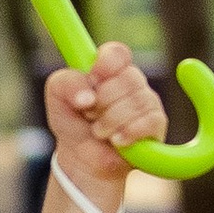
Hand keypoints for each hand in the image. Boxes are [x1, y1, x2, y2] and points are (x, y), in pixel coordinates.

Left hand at [45, 39, 165, 200]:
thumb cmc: (73, 122)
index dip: (106, 64)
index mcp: (109, 69)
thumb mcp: (57, 97)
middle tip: (90, 114)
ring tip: (99, 131)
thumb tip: (88, 96)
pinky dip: (128, 132)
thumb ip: (66, 84)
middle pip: (127, 78)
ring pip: (137, 101)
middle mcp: (131, 82)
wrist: (83, 159)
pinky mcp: (156, 125)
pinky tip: (116, 141)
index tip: (93, 78)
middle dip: (102, 100)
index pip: (118, 53)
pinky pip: (149, 121)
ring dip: (110, 121)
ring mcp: (147, 102)